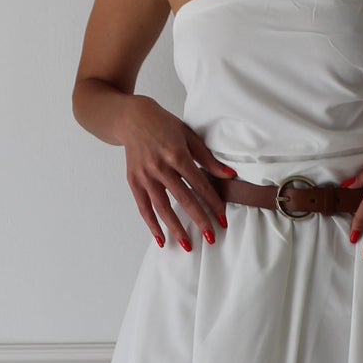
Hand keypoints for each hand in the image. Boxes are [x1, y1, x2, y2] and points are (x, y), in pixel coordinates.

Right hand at [123, 96, 236, 249]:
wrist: (132, 118)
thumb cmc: (164, 125)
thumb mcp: (189, 136)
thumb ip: (208, 158)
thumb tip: (230, 175)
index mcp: (177, 155)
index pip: (200, 185)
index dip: (213, 203)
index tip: (223, 219)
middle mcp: (160, 167)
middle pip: (184, 199)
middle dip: (199, 220)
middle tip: (212, 237)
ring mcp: (145, 176)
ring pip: (163, 207)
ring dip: (176, 228)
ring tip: (188, 245)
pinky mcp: (133, 181)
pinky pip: (144, 208)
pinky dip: (152, 225)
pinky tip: (162, 239)